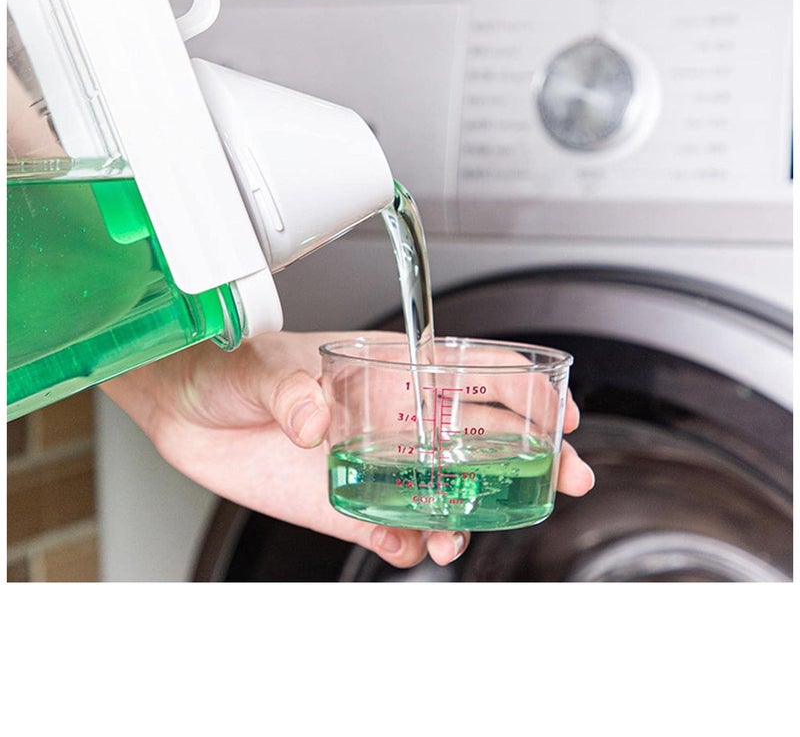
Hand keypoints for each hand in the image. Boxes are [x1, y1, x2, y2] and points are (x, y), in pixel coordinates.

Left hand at [101, 330, 594, 572]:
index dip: (526, 388)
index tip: (560, 410)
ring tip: (462, 533)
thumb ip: (292, 389)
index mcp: (392, 369)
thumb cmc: (232, 364)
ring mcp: (378, 461)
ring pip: (448, 490)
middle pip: (483, 434)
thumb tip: (315, 419)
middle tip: (567, 478)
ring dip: (470, 513)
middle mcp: (396, 417)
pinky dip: (412, 542)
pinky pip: (396, 528)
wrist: (190, 407)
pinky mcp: (349, 503)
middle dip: (534, 455)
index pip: (475, 371)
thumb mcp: (261, 366)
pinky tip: (412, 545)